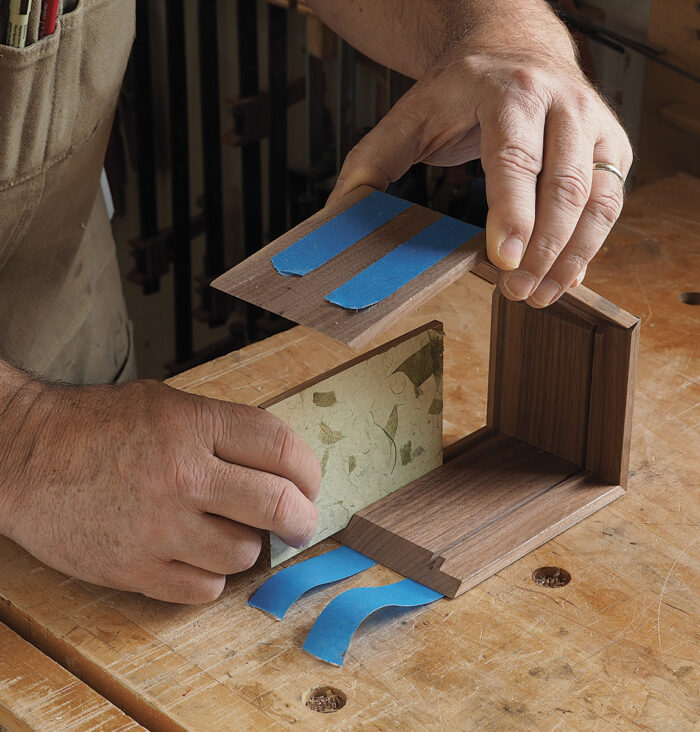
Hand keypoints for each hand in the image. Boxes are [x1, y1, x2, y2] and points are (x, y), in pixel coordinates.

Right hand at [0, 379, 319, 603]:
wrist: (24, 456)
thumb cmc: (96, 425)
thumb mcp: (167, 404)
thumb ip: (222, 432)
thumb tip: (278, 467)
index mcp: (194, 426)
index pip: (282, 448)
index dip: (309, 471)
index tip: (309, 485)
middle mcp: (183, 476)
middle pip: (277, 505)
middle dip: (301, 518)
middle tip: (300, 522)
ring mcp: (159, 528)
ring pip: (243, 554)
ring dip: (247, 545)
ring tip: (227, 531)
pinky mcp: (134, 570)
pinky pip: (204, 589)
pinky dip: (211, 576)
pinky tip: (196, 556)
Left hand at [329, 40, 632, 306]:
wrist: (515, 48)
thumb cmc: (464, 87)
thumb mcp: (411, 114)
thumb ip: (373, 161)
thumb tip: (338, 212)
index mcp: (509, 94)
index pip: (514, 160)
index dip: (512, 215)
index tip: (504, 262)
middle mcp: (562, 104)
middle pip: (562, 187)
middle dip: (542, 250)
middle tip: (516, 293)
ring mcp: (594, 124)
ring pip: (597, 199)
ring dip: (570, 256)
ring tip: (540, 296)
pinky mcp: (612, 146)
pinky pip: (610, 202)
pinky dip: (590, 246)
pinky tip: (565, 276)